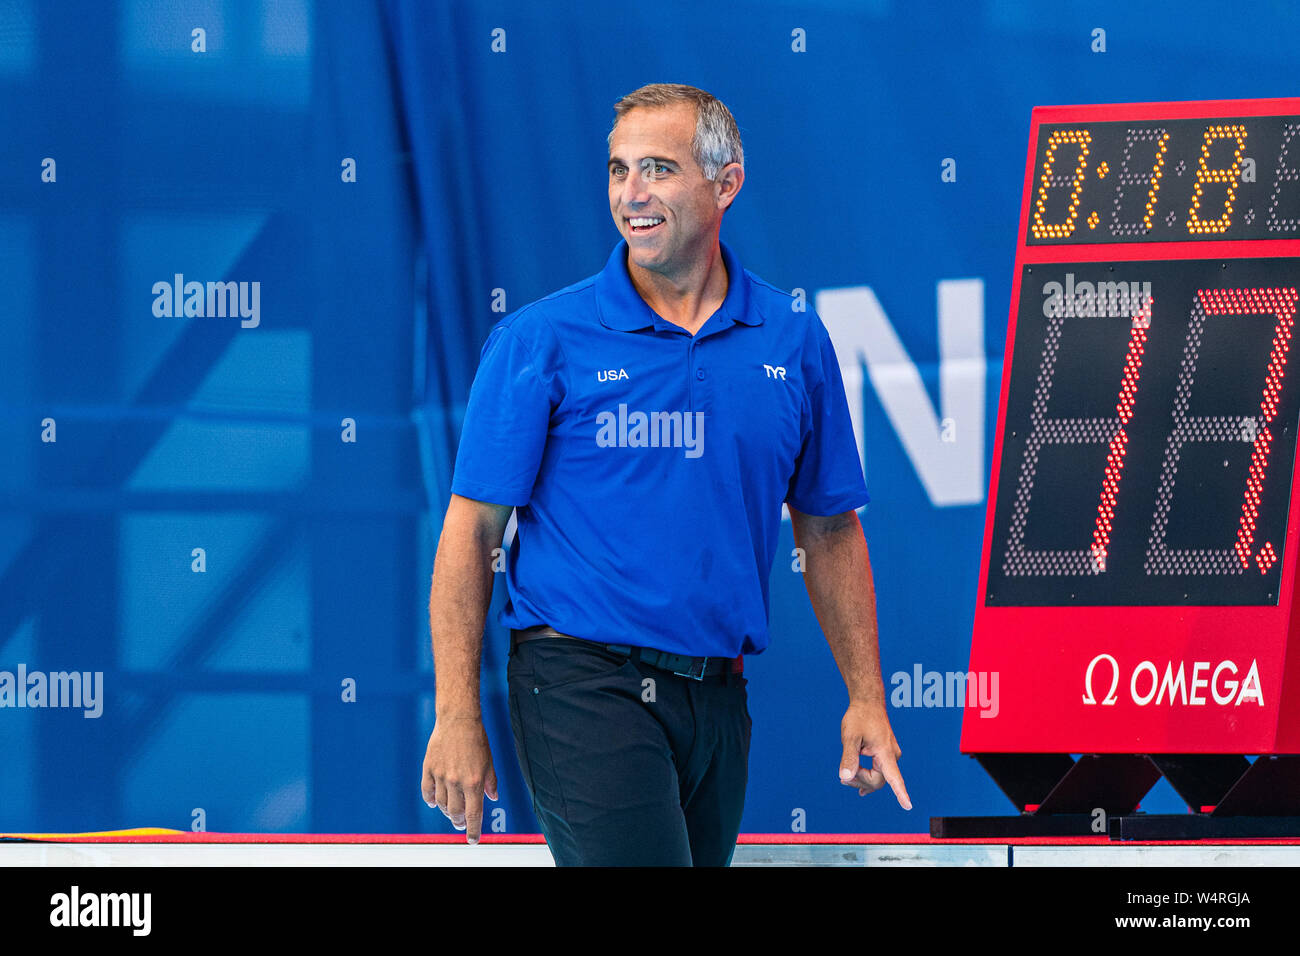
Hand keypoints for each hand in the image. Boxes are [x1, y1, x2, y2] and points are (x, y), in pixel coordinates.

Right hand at [421, 716, 498, 843]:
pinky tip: (435, 802)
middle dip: (458, 822)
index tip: (473, 840)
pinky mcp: (429, 769)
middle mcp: (457, 782)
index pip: (474, 815)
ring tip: (451, 813)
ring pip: (442, 804)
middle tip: (460, 824)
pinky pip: (427, 791)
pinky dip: (431, 800)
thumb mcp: (489, 762)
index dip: (473, 830)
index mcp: (474, 782)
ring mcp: (441, 776)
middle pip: (455, 813)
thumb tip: (493, 797)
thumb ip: (491, 782)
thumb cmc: (476, 739)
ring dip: (447, 812)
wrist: (458, 720)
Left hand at [838, 700, 910, 809]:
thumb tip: (845, 777)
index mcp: (885, 752)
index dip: (900, 793)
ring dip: (862, 779)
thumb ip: (849, 757)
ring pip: (877, 777)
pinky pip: (879, 772)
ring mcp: (890, 755)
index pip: (894, 777)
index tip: (908, 806)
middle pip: (878, 781)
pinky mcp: (886, 754)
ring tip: (845, 777)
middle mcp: (892, 755)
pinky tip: (860, 789)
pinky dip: (867, 776)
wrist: (868, 702)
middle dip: (860, 782)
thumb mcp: (850, 736)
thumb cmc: (859, 717)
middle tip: (842, 778)